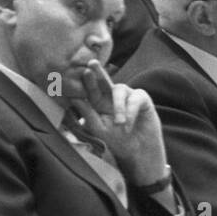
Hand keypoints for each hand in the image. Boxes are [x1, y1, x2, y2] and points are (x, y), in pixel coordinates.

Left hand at [74, 59, 166, 183]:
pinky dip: (130, 111)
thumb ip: (87, 113)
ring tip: (120, 124)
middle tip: (91, 64)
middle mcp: (113, 97)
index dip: (86, 82)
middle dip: (98, 72)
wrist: (138, 151)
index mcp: (100, 103)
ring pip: (120, 90)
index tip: (80, 73)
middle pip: (104, 81)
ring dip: (119, 106)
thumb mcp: (99, 129)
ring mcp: (128, 96)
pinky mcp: (142, 99)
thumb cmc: (117, 141)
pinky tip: (128, 124)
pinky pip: (135, 98)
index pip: (91, 90)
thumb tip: (74, 98)